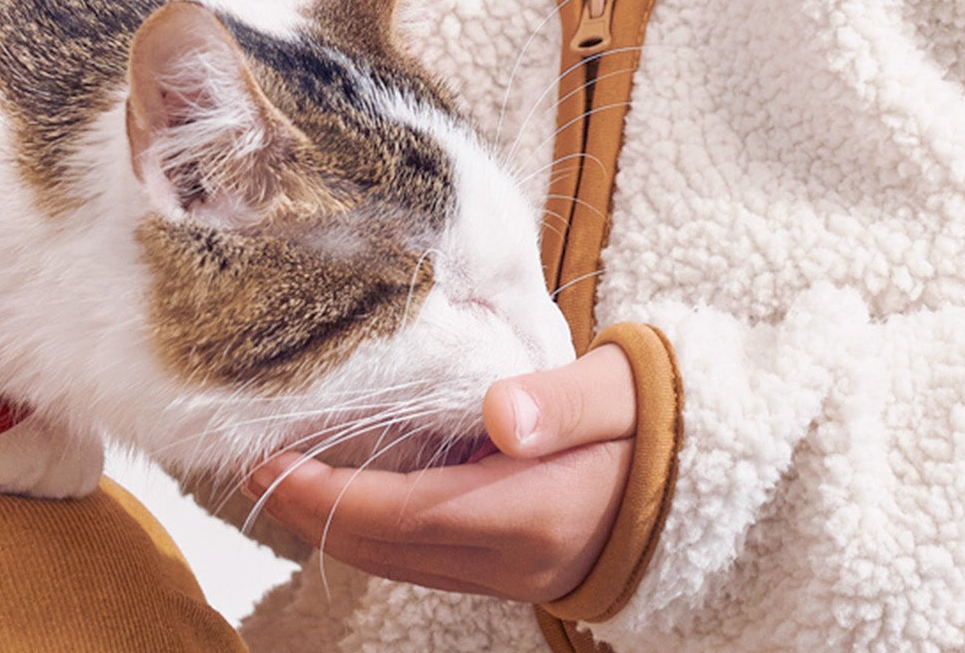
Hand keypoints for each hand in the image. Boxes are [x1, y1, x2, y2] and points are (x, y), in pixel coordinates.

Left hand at [243, 345, 634, 600]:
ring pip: (401, 562)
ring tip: (282, 475)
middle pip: (387, 550)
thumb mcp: (623, 392)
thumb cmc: (663, 419)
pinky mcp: (512, 568)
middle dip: (311, 512)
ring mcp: (513, 573)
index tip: (271, 463)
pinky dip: (377, 527)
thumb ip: (563, 401)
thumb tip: (501, 411)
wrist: (714, 476)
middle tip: (251, 466)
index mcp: (535, 516)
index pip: (404, 518)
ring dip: (336, 523)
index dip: (327, 497)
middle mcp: (516, 560)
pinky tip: (348, 489)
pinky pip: (426, 557)